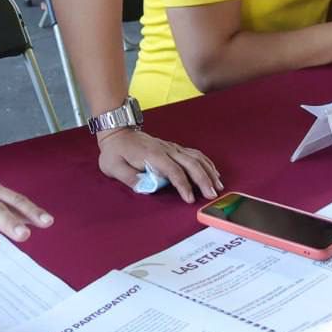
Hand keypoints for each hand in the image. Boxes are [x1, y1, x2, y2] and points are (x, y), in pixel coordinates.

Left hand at [98, 129, 222, 202]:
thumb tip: (146, 188)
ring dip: (208, 172)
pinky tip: (213, 172)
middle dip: (203, 179)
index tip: (190, 199)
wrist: (118, 132)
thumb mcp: (113, 167)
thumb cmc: (115, 152)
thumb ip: (129, 177)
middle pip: (190, 163)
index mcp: (152, 155)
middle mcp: (166, 149)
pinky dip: (206, 163)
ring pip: (195, 158)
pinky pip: (195, 154)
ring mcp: (172, 147)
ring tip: (218, 186)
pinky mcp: (174, 148)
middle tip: (212, 195)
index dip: (183, 185)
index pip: (173, 171)